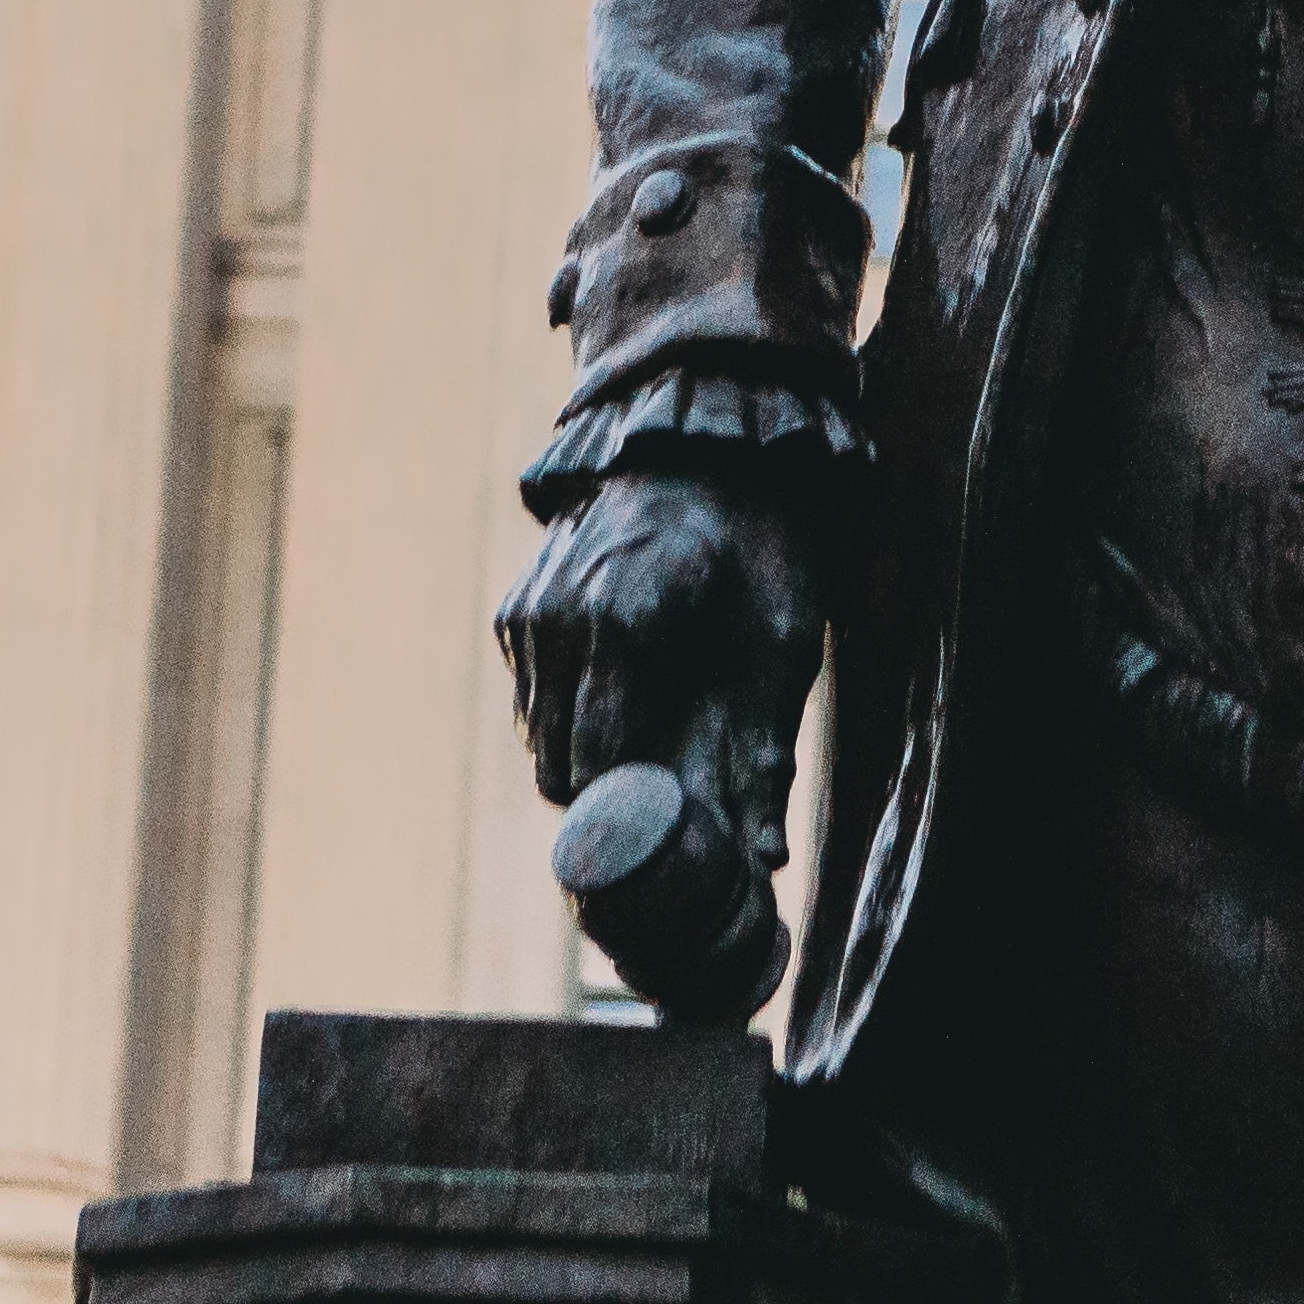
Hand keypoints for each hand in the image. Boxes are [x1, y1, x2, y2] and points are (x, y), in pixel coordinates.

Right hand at [495, 469, 825, 988]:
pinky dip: (573, 714)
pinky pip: (533, 700)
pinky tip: (629, 688)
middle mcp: (556, 618)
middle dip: (613, 794)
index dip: (634, 816)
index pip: (595, 769)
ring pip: (540, 740)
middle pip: (557, 767)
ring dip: (591, 754)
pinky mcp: (517, 609)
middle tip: (677, 791)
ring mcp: (527, 611)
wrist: (706, 441)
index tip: (681, 829)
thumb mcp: (787, 634)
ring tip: (659, 732)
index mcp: (622, 621)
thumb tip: (766, 862)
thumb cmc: (760, 537)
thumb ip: (765, 750)